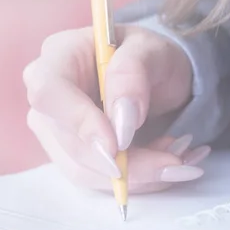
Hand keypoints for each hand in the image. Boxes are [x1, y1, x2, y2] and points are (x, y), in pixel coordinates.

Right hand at [23, 25, 210, 192]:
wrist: (158, 73)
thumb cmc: (150, 54)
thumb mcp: (152, 50)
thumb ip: (132, 74)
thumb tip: (121, 123)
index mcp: (59, 55)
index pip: (50, 93)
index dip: (80, 123)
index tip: (118, 145)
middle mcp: (49, 97)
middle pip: (70, 143)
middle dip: (126, 162)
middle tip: (175, 161)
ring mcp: (57, 130)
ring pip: (85, 170)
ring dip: (138, 175)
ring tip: (180, 159)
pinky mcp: (75, 155)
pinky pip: (101, 179)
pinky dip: (139, 179)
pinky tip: (167, 162)